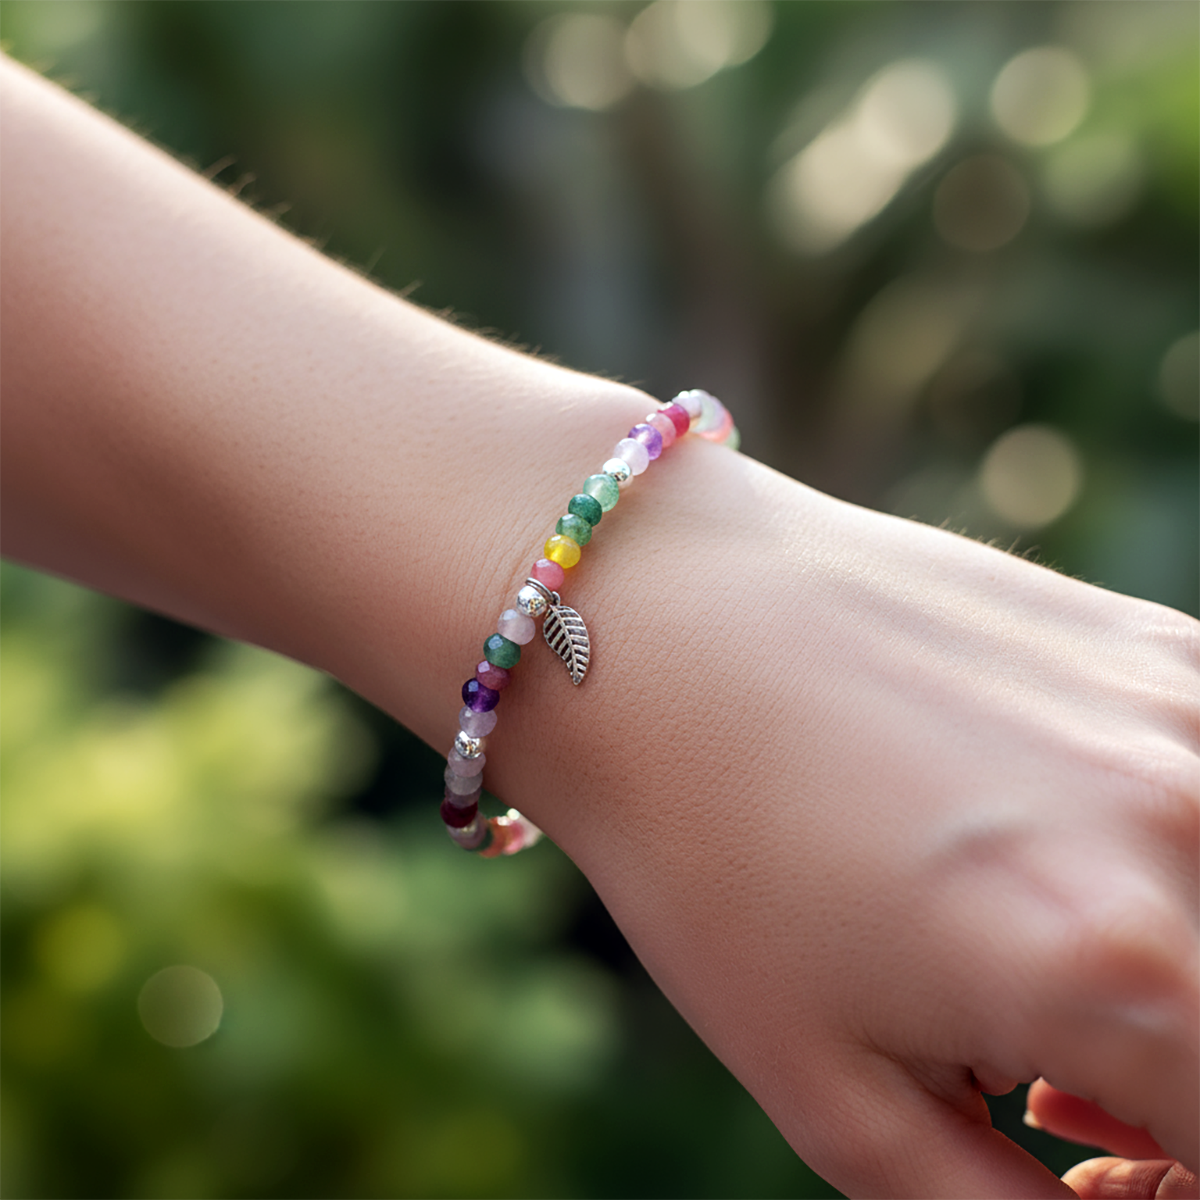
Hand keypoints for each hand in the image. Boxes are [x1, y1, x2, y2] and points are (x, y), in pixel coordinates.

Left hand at [502, 459, 1199, 1199]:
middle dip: (1184, 1099)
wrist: (660, 628)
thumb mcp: (834, 1095)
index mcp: (1120, 971)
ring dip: (1182, 977)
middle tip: (1059, 1093)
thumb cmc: (710, 854)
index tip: (1095, 1170)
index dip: (1179, 1186)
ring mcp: (1185, 713)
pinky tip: (1041, 856)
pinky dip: (1164, 864)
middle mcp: (1191, 826)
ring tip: (1037, 968)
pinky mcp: (1151, 648)